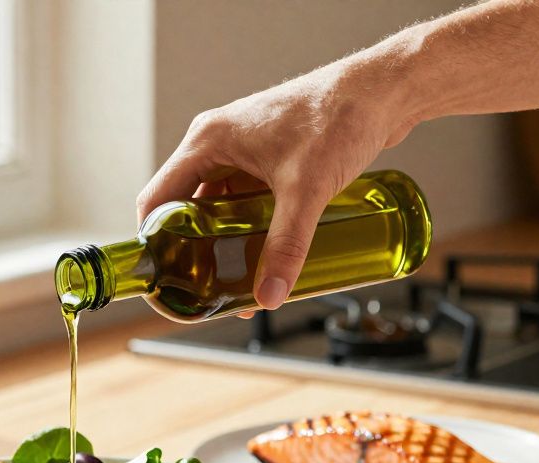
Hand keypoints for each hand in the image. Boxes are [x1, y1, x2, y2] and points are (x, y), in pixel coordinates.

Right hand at [136, 57, 415, 309]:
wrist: (384, 90)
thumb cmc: (338, 117)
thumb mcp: (306, 190)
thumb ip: (286, 246)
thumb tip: (269, 295)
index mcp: (207, 141)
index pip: (157, 199)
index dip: (155, 242)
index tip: (165, 278)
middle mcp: (217, 142)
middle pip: (185, 206)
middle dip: (193, 248)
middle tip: (205, 286)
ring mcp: (242, 148)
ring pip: (216, 203)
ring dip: (222, 239)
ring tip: (235, 276)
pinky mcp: (268, 155)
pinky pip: (242, 196)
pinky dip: (245, 224)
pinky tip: (262, 249)